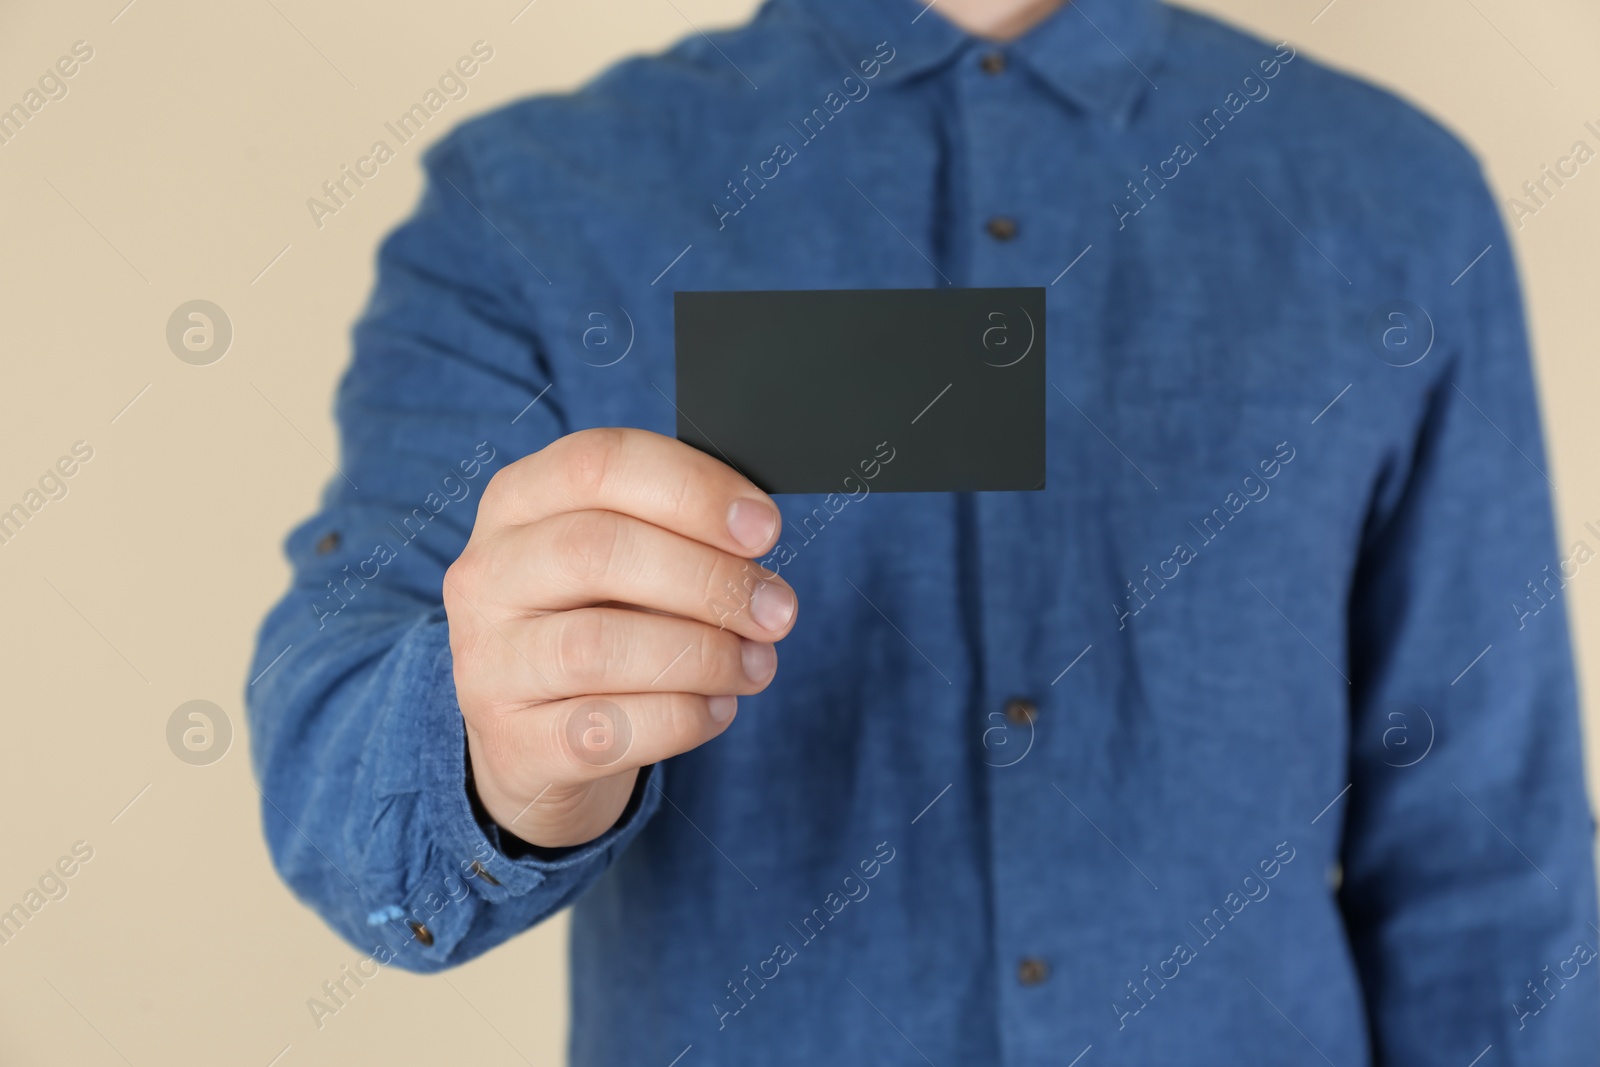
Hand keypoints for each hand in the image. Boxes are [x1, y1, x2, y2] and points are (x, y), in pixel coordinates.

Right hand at [443, 428, 795, 848]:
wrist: (534, 743)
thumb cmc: (598, 624)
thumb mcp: (620, 562)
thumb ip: (674, 533)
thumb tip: (754, 533)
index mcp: (516, 503)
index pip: (597, 464)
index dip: (693, 489)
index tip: (765, 529)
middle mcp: (486, 575)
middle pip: (598, 550)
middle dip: (709, 579)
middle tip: (777, 610)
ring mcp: (488, 663)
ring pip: (599, 646)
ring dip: (704, 654)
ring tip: (755, 664)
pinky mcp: (513, 743)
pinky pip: (608, 729)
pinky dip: (682, 717)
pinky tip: (717, 708)